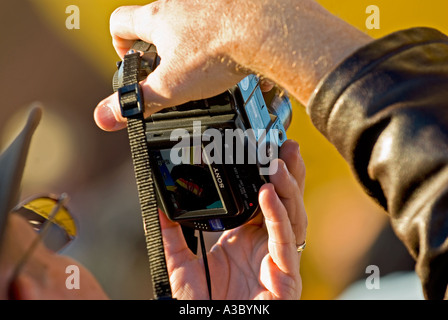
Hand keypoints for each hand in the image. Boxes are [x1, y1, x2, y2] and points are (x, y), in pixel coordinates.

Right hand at [94, 1, 247, 130]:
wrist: (263, 28)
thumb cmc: (217, 51)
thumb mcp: (171, 86)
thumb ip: (139, 101)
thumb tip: (105, 116)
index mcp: (159, 19)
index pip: (120, 21)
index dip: (118, 43)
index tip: (132, 64)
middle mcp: (181, 3)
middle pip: (158, 22)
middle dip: (160, 50)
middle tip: (171, 75)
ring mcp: (208, 3)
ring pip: (191, 23)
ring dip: (191, 46)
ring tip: (205, 72)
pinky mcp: (232, 10)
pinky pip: (220, 26)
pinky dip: (220, 43)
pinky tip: (233, 63)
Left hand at [160, 140, 306, 298]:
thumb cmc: (203, 304)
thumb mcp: (182, 263)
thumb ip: (172, 233)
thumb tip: (158, 206)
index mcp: (247, 238)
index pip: (264, 199)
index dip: (265, 174)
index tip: (261, 149)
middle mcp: (267, 244)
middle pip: (285, 201)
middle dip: (288, 172)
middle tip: (285, 144)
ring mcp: (278, 258)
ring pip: (291, 216)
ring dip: (286, 187)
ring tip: (276, 161)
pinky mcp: (285, 275)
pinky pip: (284, 241)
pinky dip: (277, 215)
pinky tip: (268, 192)